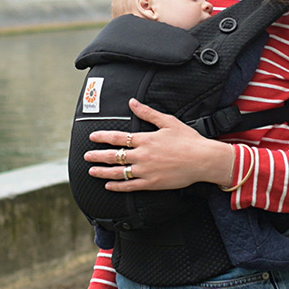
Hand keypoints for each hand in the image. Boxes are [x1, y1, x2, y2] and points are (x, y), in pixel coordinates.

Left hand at [84, 98, 234, 190]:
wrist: (202, 160)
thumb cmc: (188, 139)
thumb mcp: (168, 121)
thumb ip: (148, 112)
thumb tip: (133, 102)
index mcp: (145, 139)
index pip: (118, 138)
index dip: (103, 137)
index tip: (92, 137)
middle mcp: (142, 155)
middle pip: (113, 156)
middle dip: (97, 156)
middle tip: (86, 156)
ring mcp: (145, 171)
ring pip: (118, 173)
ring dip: (103, 172)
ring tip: (92, 171)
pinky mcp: (151, 183)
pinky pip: (130, 186)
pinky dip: (117, 187)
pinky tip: (109, 186)